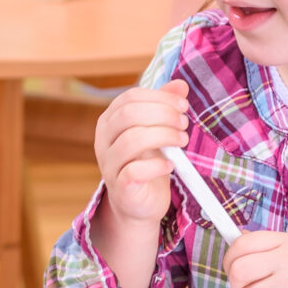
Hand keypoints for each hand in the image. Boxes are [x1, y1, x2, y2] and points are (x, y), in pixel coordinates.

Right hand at [91, 80, 189, 239]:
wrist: (139, 202)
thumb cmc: (147, 162)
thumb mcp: (156, 130)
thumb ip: (164, 107)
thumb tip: (180, 85)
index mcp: (110, 120)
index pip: (130, 97)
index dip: (160, 98)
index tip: (182, 106)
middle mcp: (104, 139)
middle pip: (129, 114)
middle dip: (163, 115)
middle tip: (184, 124)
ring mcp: (109, 164)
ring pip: (131, 140)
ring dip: (164, 137)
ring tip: (181, 142)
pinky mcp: (120, 186)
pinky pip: (134, 171)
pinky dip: (157, 166)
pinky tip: (170, 166)